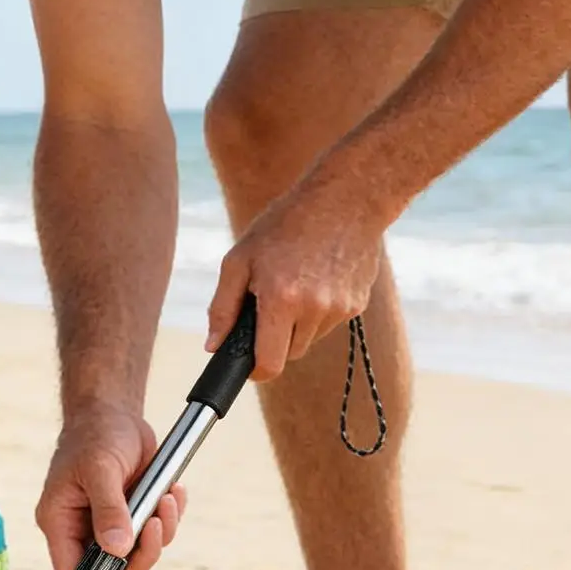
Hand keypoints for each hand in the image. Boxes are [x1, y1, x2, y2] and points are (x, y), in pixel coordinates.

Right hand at [36, 403, 185, 569]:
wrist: (114, 411)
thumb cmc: (95, 435)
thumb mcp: (99, 468)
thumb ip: (108, 510)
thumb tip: (117, 549)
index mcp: (60, 520)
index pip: (71, 569)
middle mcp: (82, 527)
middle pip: (113, 567)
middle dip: (142, 551)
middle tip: (154, 522)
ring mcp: (109, 523)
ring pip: (139, 552)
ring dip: (160, 530)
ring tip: (167, 498)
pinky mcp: (133, 514)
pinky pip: (155, 531)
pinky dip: (169, 516)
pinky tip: (172, 491)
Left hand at [209, 168, 387, 380]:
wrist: (346, 198)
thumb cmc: (285, 224)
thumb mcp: (241, 258)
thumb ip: (223, 306)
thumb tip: (213, 345)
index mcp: (281, 299)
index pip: (270, 364)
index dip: (256, 370)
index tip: (250, 365)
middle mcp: (314, 310)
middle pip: (290, 354)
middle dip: (275, 339)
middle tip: (270, 303)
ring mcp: (340, 309)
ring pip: (310, 338)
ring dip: (298, 323)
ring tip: (297, 281)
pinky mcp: (357, 304)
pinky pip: (329, 323)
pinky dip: (319, 309)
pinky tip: (319, 276)